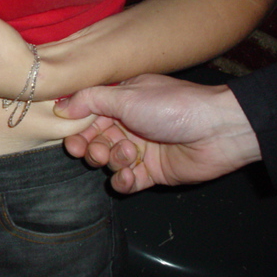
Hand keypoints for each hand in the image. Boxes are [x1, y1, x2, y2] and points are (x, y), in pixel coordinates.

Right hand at [53, 74, 260, 193]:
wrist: (217, 131)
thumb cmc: (173, 106)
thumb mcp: (126, 95)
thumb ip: (89, 101)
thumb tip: (59, 108)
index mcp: (120, 102)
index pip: (86, 117)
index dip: (76, 130)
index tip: (71, 139)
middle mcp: (127, 125)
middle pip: (93, 141)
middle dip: (92, 148)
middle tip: (99, 150)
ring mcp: (139, 150)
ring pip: (107, 162)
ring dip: (112, 161)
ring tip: (129, 155)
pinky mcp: (150, 172)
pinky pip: (125, 181)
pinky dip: (123, 181)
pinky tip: (131, 175)